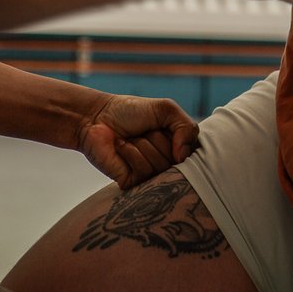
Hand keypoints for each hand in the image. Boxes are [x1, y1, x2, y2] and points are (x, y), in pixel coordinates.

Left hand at [75, 93, 199, 188]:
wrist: (98, 116)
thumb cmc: (131, 112)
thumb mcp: (166, 109)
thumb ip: (187, 127)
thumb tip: (183, 156)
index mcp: (177, 147)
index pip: (194, 152)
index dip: (181, 138)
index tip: (165, 127)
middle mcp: (166, 163)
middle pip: (178, 160)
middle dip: (159, 139)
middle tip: (144, 131)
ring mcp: (149, 174)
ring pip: (161, 166)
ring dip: (144, 144)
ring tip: (132, 138)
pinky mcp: (132, 182)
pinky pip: (144, 172)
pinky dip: (132, 153)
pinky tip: (121, 147)